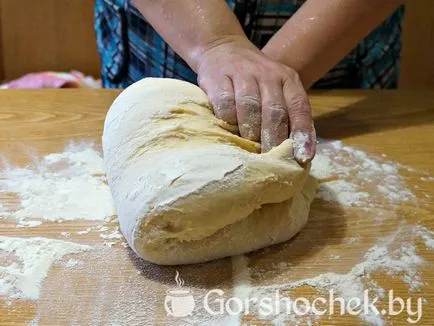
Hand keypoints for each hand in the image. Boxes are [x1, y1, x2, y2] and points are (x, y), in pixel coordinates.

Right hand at [193, 38, 315, 163]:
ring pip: (250, 107)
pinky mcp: (217, 77)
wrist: (222, 49)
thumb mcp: (276, 90)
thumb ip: (286, 115)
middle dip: (274, 139)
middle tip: (271, 161)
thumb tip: (297, 155)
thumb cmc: (254, 81)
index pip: (299, 108)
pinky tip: (229, 129)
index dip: (302, 134)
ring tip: (250, 149)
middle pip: (274, 111)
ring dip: (251, 132)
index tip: (302, 158)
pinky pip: (225, 103)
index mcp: (288, 79)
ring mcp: (242, 73)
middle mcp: (268, 74)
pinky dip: (228, 120)